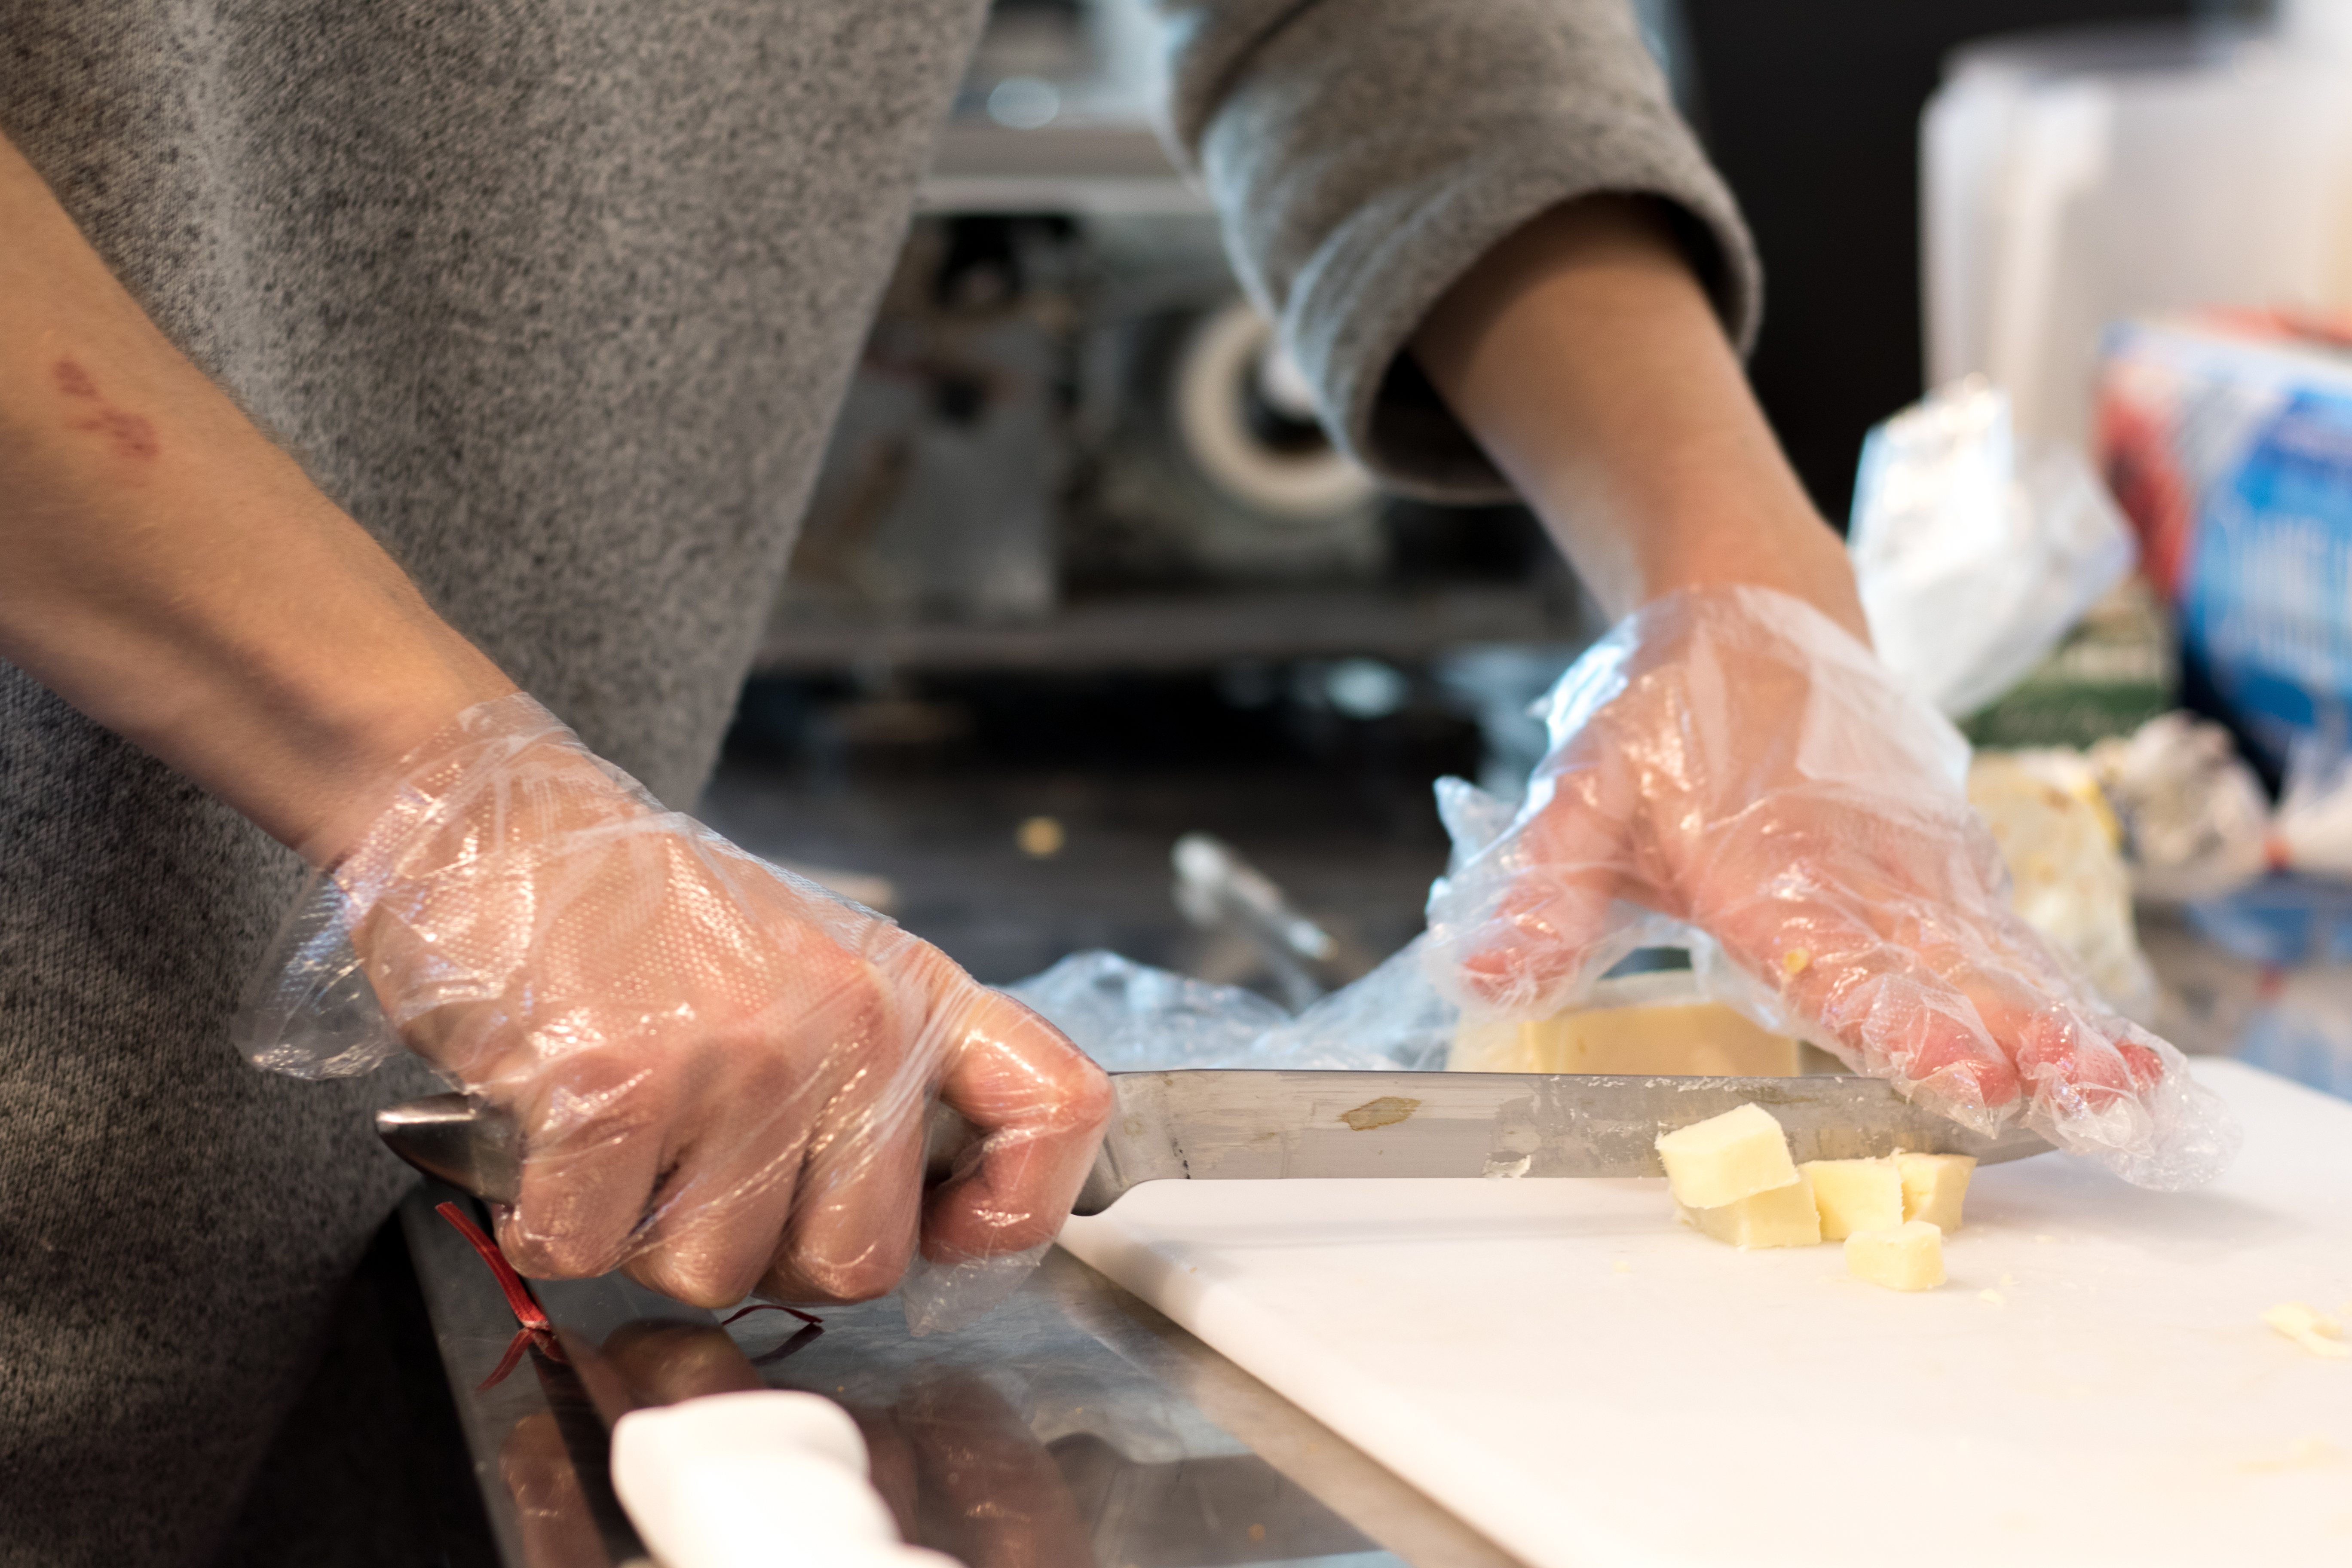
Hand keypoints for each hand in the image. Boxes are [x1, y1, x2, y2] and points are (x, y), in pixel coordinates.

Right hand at [249, 695, 1111, 1305]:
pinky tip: (547, 1139)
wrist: (494, 817)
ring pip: (716, 1274)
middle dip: (768, 1255)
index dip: (1014, 1211)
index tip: (946, 1234)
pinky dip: (551, 1221)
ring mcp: (738, 1056)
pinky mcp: (617, 1086)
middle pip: (860, 1264)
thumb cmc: (642, 908)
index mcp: (908, 989)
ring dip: (646, 1236)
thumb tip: (925, 1223)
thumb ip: (877, 1072)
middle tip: (701, 1174)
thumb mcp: (810, 959)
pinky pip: (591, 1247)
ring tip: (619, 1133)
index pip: (1057, 1109)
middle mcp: (848, 1023)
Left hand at [1425, 585, 2238, 1188]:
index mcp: (1764, 868)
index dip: (1899, 1021)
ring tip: (2135, 1098)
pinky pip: (2010, 935)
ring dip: (2065, 1027)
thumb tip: (1480, 975)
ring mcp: (1916, 864)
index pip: (1837, 960)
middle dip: (2017, 1041)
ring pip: (1997, 956)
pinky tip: (2121, 1058)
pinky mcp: (1948, 861)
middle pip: (1943, 968)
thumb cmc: (1659, 722)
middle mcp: (1855, 871)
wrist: (1747, 612)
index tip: (1964, 1074)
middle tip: (2086, 1106)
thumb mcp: (1579, 798)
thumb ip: (1541, 893)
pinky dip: (2063, 991)